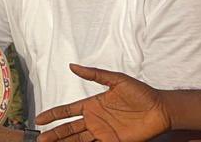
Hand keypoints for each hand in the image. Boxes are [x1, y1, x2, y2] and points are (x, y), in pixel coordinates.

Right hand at [36, 64, 170, 141]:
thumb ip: (94, 74)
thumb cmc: (141, 93)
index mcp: (92, 105)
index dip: (53, 115)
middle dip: (54, 135)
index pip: (67, 111)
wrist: (161, 109)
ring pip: (78, 140)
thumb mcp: (116, 79)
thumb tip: (72, 66)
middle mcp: (94, 120)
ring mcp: (103, 133)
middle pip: (69, 129)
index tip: (39, 120)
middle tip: (39, 139)